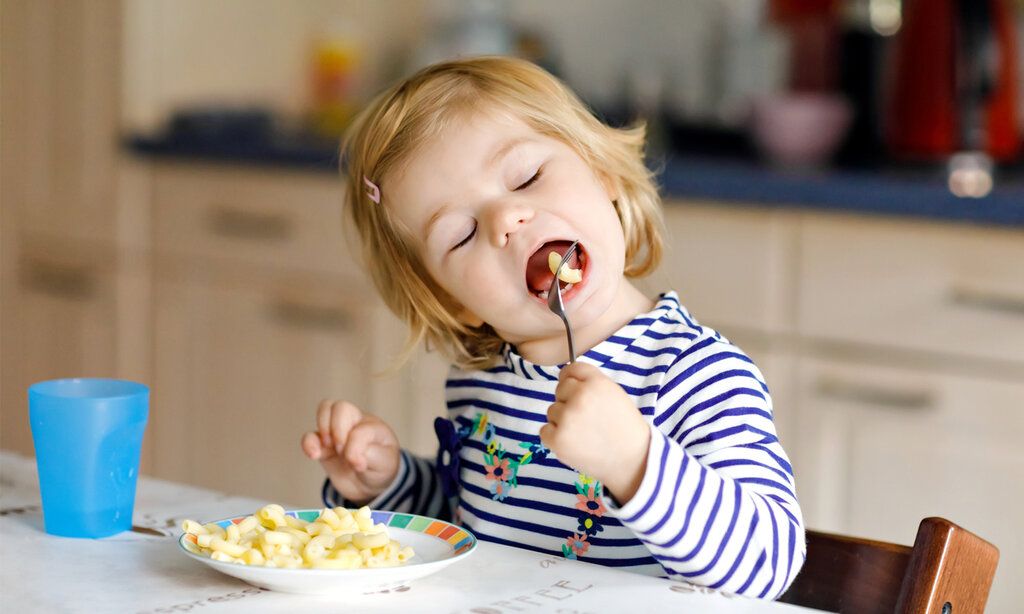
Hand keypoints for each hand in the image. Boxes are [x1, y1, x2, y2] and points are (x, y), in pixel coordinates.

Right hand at [300, 400, 400, 504]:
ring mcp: (337, 432)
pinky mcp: (323, 446)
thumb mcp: (385, 464)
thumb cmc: (381, 468)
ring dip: (323, 429)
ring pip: (325, 411)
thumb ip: (370, 456)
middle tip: (342, 452)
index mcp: (373, 426)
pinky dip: (308, 443)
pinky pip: (310, 436)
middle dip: (337, 430)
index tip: (359, 466)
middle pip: (341, 407)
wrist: (371, 485)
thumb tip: (350, 456)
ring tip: (328, 448)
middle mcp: (354, 423)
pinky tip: (314, 455)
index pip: (360, 428)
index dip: (356, 448)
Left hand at [540, 362, 650, 502]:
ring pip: (552, 410)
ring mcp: (567, 418)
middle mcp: (580, 396)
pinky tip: (574, 442)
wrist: (632, 460)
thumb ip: (591, 383)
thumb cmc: (624, 427)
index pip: (571, 369)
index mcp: (596, 382)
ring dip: (562, 420)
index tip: (575, 390)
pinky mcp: (558, 439)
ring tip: (583, 433)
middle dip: (568, 400)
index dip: (572, 379)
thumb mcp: (615, 394)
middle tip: (586, 418)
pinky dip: (555, 437)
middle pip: (560, 389)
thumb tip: (565, 377)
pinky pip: (545, 430)